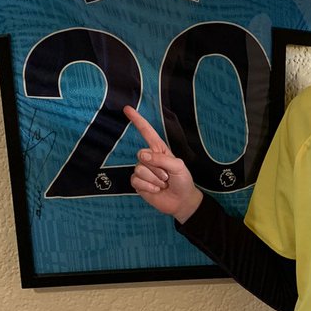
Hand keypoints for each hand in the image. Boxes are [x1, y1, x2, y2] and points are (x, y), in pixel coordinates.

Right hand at [123, 106, 202, 222]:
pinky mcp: (138, 183)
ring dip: (154, 179)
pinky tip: (155, 190)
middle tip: (167, 176)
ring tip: (163, 184)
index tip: (127, 109)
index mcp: (159, 150)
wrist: (182, 201)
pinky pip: (136, 180)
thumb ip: (161, 158)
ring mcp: (142, 171)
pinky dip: (148, 186)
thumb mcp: (178, 166)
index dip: (137, 120)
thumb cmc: (183, 181)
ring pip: (139, 169)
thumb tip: (142, 156)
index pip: (147, 132)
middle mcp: (149, 158)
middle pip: (141, 154)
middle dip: (156, 167)